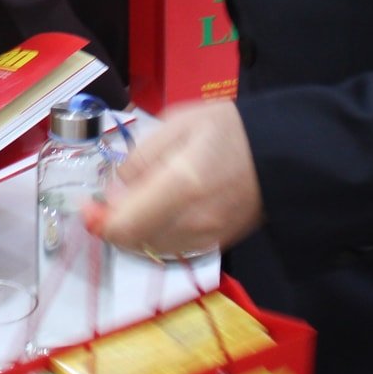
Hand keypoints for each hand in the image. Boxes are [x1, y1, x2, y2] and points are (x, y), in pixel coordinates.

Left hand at [82, 100, 262, 257]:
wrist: (283, 153)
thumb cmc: (228, 129)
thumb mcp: (177, 123)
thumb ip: (141, 158)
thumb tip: (114, 190)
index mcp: (181, 185)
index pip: (125, 226)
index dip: (98, 220)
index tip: (88, 204)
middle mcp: (193, 220)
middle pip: (133, 242)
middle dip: (112, 224)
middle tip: (107, 200)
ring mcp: (207, 237)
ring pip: (150, 250)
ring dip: (132, 232)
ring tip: (134, 202)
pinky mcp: (216, 244)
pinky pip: (171, 250)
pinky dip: (154, 236)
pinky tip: (158, 213)